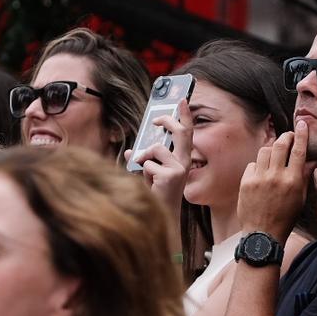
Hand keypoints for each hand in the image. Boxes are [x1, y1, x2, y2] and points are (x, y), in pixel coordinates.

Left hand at [135, 100, 191, 215]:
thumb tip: (129, 152)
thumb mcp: (150, 172)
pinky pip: (148, 164)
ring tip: (146, 174)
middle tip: (155, 118)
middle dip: (167, 121)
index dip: (186, 116)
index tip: (182, 100)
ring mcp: (179, 168)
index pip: (187, 133)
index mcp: (182, 159)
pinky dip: (143, 173)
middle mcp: (184, 162)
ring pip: (155, 149)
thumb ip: (144, 160)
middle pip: (180, 132)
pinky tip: (150, 184)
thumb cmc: (157, 193)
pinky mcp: (170, 175)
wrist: (162, 215)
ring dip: (145, 159)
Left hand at [236, 121, 309, 240]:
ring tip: (274, 156)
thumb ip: (305, 177)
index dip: (301, 134)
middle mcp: (275, 177)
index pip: (298, 150)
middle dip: (285, 137)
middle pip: (280, 144)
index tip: (302, 124)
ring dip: (271, 149)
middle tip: (288, 137)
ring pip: (264, 150)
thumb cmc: (285, 218)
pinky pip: (253, 164)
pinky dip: (258, 165)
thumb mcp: (300, 198)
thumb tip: (313, 160)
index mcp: (293, 181)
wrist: (263, 235)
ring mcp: (259, 179)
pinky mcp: (246, 182)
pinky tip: (262, 173)